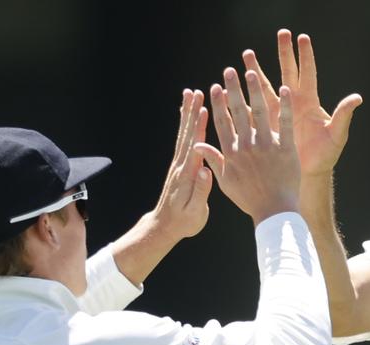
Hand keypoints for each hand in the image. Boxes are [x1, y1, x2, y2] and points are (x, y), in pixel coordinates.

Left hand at [149, 89, 211, 238]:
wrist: (164, 226)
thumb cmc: (184, 222)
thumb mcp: (195, 211)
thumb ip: (201, 190)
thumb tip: (205, 171)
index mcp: (188, 175)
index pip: (195, 146)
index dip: (199, 127)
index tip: (204, 108)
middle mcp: (181, 165)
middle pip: (187, 134)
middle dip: (191, 112)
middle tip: (196, 92)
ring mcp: (178, 164)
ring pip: (184, 134)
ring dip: (187, 113)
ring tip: (191, 95)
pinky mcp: (179, 166)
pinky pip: (183, 141)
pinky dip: (186, 125)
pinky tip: (188, 115)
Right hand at [195, 68, 300, 224]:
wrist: (274, 211)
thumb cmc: (249, 198)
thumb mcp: (225, 181)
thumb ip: (213, 160)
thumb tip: (196, 146)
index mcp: (231, 152)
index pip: (222, 122)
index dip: (218, 103)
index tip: (215, 86)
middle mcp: (247, 145)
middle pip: (238, 112)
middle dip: (233, 89)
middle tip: (230, 70)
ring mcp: (267, 146)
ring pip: (260, 112)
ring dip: (255, 90)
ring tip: (251, 71)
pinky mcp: (286, 149)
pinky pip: (285, 124)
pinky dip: (285, 106)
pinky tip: (284, 89)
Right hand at [242, 30, 362, 177]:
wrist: (309, 174)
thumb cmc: (325, 155)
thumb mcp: (336, 135)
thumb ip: (344, 115)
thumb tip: (357, 98)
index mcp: (310, 102)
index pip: (307, 73)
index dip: (305, 56)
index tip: (302, 38)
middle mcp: (294, 102)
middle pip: (287, 72)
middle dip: (284, 53)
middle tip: (281, 34)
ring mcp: (279, 112)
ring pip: (266, 86)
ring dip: (257, 71)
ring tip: (247, 54)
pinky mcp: (267, 124)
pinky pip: (254, 109)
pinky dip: (243, 99)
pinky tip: (231, 89)